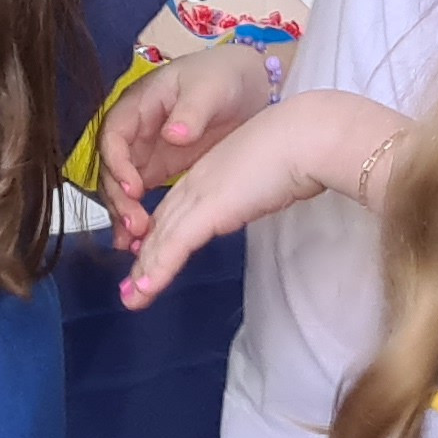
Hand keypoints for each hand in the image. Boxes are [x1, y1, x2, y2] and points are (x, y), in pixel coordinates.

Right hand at [98, 42, 273, 245]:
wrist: (249, 86)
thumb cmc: (223, 76)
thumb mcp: (209, 88)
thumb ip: (191, 111)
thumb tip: (173, 135)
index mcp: (138, 105)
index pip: (114, 136)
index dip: (118, 164)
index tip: (134, 188)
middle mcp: (134, 131)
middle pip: (112, 167)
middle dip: (119, 197)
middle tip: (137, 225)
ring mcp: (145, 152)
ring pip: (121, 186)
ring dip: (123, 212)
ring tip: (134, 241)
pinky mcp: (159, 169)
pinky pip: (139, 195)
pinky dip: (137, 216)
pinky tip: (141, 241)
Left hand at [122, 90, 407, 307]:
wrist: (306, 137)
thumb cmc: (299, 150)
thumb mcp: (267, 175)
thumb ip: (254, 189)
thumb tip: (262, 198)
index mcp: (211, 173)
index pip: (176, 210)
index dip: (159, 234)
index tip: (148, 257)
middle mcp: (198, 183)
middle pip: (163, 226)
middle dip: (146, 259)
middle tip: (132, 288)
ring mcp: (200, 195)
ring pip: (163, 239)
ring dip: (146, 273)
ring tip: (133, 299)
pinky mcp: (208, 209)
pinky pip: (175, 243)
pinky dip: (159, 268)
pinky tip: (146, 290)